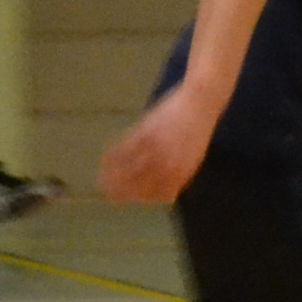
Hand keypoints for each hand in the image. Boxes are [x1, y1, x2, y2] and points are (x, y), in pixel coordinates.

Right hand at [98, 90, 218, 203]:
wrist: (199, 102)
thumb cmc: (197, 130)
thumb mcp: (194, 157)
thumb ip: (179, 174)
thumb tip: (165, 190)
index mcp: (181, 174)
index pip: (158, 196)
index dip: (143, 199)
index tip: (133, 198)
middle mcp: (167, 166)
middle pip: (138, 187)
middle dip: (121, 193)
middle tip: (108, 193)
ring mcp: (155, 150)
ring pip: (127, 171)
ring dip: (111, 178)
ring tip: (101, 180)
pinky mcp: (145, 134)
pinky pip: (123, 150)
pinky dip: (112, 157)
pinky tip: (106, 159)